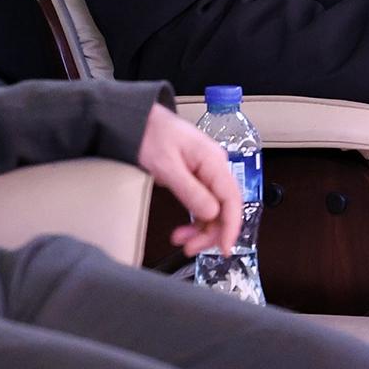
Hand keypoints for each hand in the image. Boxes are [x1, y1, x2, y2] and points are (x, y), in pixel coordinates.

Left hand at [135, 103, 242, 256]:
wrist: (136, 120)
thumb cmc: (149, 135)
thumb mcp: (166, 166)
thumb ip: (190, 191)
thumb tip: (212, 215)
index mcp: (213, 160)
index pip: (232, 199)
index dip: (231, 226)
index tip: (225, 248)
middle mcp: (215, 166)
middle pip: (224, 207)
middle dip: (210, 232)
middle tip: (190, 248)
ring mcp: (206, 171)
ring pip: (214, 209)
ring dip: (201, 229)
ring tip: (181, 241)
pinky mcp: (197, 176)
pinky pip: (204, 203)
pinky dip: (195, 220)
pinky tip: (183, 230)